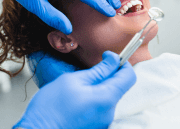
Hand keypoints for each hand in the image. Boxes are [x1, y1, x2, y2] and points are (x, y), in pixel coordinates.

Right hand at [13, 51, 135, 128]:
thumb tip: (113, 60)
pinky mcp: (96, 127)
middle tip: (89, 71)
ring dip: (98, 87)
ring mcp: (103, 122)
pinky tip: (77, 100)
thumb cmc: (51, 109)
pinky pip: (101, 107)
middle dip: (108, 75)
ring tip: (78, 88)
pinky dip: (93, 99)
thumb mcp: (74, 80)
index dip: (122, 63)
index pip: (129, 76)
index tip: (109, 57)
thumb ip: (98, 70)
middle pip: (119, 87)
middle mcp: (109, 113)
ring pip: (108, 97)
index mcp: (107, 98)